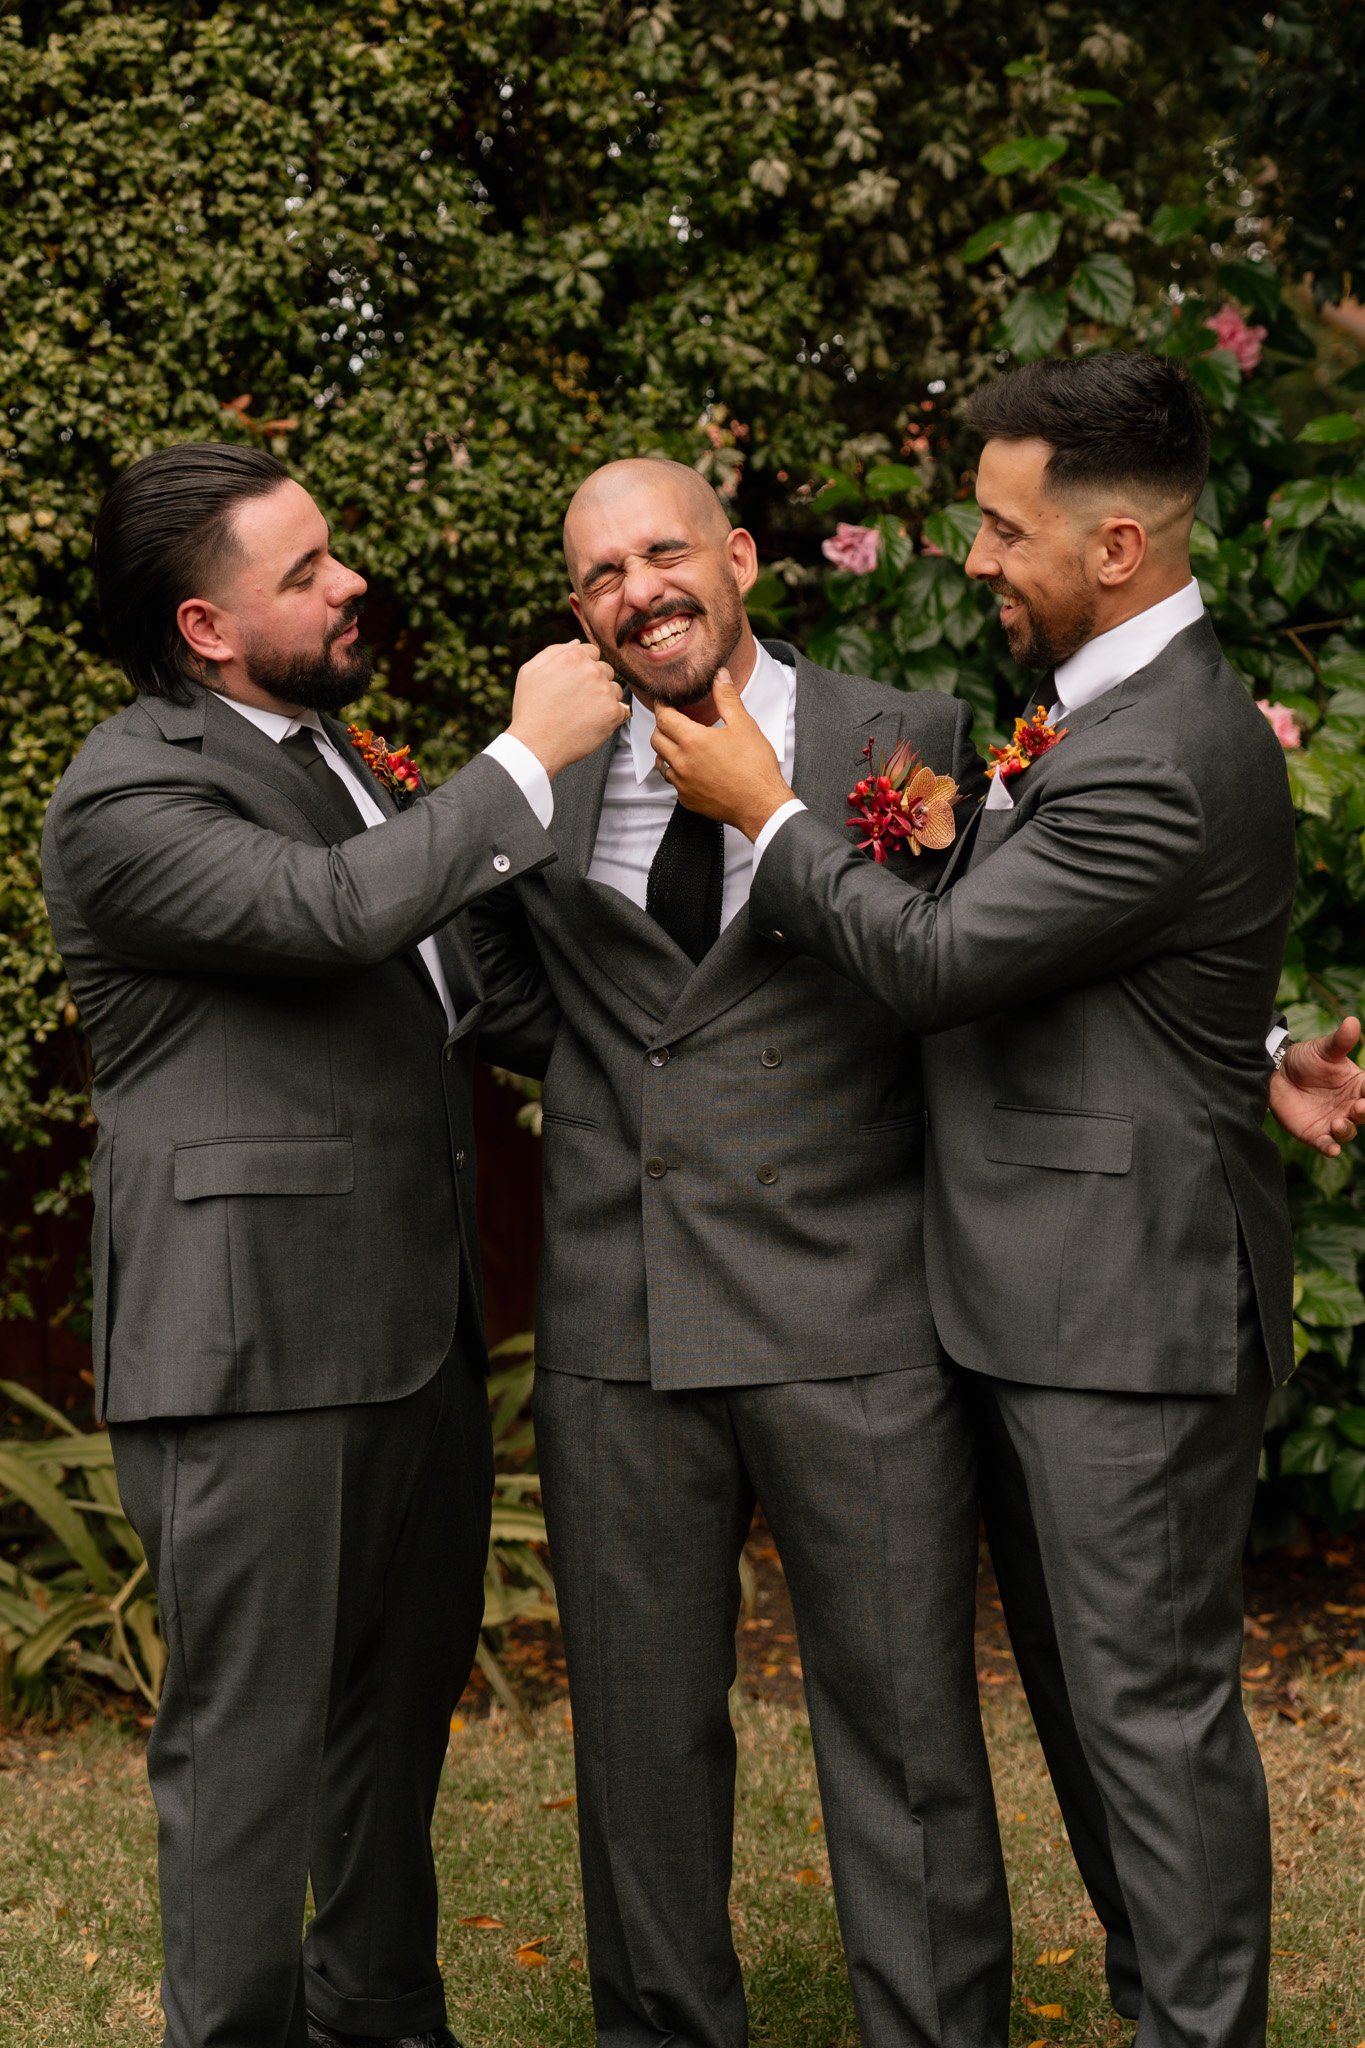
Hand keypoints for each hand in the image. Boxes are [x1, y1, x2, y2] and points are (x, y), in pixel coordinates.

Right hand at [507, 640, 628, 778]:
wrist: (535, 745)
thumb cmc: (530, 709)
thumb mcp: (530, 671)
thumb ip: (554, 652)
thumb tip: (577, 642)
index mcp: (573, 656)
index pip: (592, 652)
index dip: (583, 668)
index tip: (574, 684)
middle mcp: (592, 670)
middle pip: (605, 669)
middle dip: (595, 682)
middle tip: (576, 701)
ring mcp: (604, 691)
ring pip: (615, 689)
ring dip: (604, 698)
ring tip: (583, 713)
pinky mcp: (613, 713)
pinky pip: (622, 710)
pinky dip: (611, 718)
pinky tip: (592, 724)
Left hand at [650, 673, 793, 838]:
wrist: (762, 805)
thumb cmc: (755, 767)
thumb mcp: (744, 726)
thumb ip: (727, 698)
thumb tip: (720, 676)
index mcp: (693, 741)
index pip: (663, 717)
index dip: (661, 706)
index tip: (663, 700)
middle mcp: (681, 763)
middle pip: (656, 739)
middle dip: (662, 726)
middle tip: (674, 720)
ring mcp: (682, 784)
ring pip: (661, 762)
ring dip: (666, 750)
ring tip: (681, 744)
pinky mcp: (687, 800)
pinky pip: (673, 782)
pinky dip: (677, 772)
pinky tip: (692, 768)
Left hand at [1269, 1015, 1364, 1156]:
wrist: (1276, 1072)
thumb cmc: (1306, 1059)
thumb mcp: (1323, 1049)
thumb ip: (1340, 1041)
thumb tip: (1352, 1021)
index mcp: (1358, 1086)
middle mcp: (1350, 1106)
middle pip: (1364, 1114)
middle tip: (1359, 1106)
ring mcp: (1333, 1121)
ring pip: (1347, 1132)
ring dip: (1346, 1130)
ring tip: (1338, 1122)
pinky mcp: (1315, 1133)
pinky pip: (1326, 1144)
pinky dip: (1330, 1148)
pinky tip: (1332, 1150)